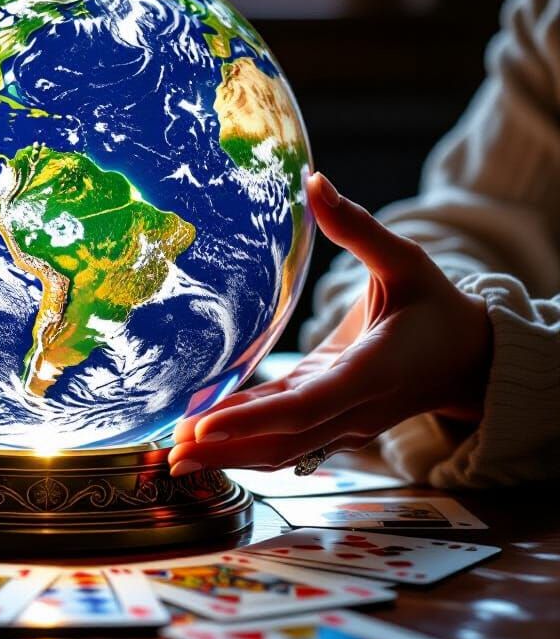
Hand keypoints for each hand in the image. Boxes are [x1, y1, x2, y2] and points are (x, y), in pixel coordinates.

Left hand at [168, 173, 492, 475]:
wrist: (468, 360)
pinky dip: (242, 442)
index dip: (251, 418)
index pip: (303, 405)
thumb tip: (314, 181)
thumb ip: (358, 228)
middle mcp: (353, 409)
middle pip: (280, 441)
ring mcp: (341, 424)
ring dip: (226, 456)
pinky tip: (203, 439)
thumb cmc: (437, 308)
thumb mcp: (406, 262)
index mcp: (371, 371)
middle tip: (170, 454)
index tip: (203, 424)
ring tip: (174, 457)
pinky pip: (282, 439)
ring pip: (279, 450)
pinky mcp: (329, 422)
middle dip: (224, 449)